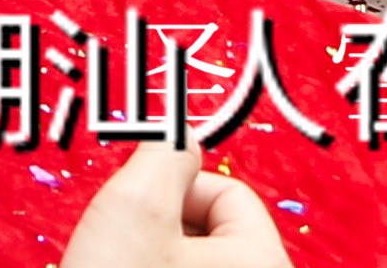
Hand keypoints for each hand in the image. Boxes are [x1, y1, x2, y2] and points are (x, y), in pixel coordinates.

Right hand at [58, 140, 287, 267]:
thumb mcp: (132, 207)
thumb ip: (163, 154)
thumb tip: (180, 132)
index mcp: (263, 264)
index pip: (228, 193)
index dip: (172, 192)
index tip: (134, 218)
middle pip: (212, 233)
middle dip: (158, 233)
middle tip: (123, 256)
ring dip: (148, 263)